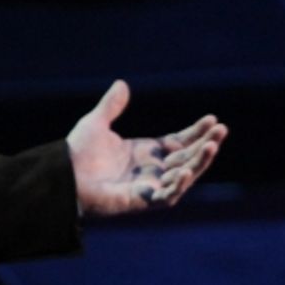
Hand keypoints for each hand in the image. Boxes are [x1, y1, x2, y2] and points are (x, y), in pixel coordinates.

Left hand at [67, 79, 226, 216]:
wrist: (63, 175)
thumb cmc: (78, 153)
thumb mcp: (96, 123)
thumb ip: (112, 106)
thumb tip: (122, 84)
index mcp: (146, 152)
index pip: (180, 142)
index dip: (197, 132)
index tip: (212, 119)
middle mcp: (152, 170)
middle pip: (188, 157)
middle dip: (206, 144)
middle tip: (222, 129)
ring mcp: (149, 186)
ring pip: (184, 175)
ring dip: (200, 162)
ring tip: (213, 145)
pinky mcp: (142, 200)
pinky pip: (167, 195)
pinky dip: (178, 185)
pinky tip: (186, 170)